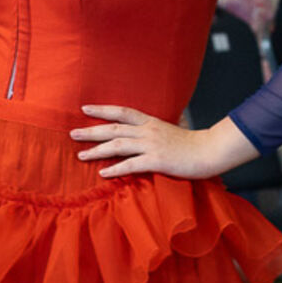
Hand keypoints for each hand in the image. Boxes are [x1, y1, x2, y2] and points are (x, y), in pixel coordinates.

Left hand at [71, 105, 228, 179]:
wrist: (209, 150)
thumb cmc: (191, 143)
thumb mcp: (169, 130)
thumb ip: (152, 130)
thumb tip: (138, 131)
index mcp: (150, 122)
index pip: (121, 111)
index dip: (102, 109)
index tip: (84, 108)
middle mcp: (147, 131)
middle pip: (113, 128)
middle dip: (91, 131)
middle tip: (72, 133)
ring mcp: (151, 145)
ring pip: (118, 146)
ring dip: (97, 151)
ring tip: (80, 155)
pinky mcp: (157, 161)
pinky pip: (131, 165)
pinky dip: (115, 169)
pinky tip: (103, 173)